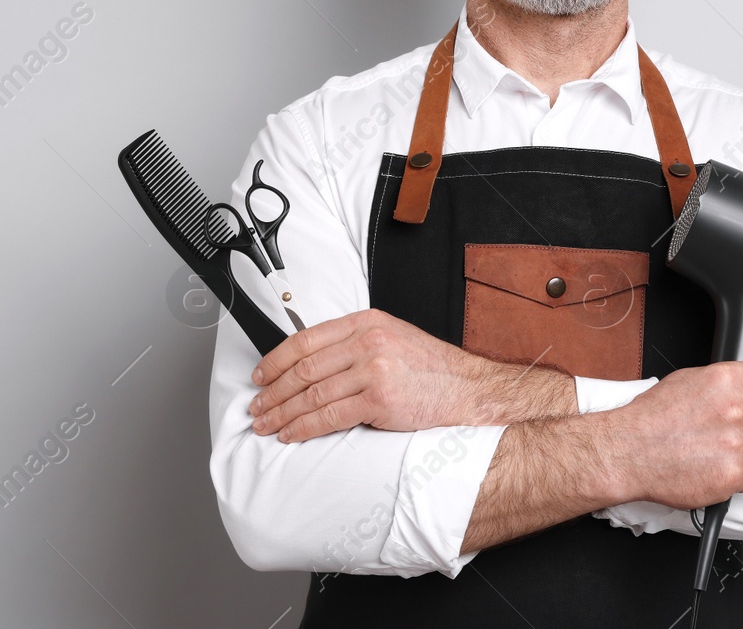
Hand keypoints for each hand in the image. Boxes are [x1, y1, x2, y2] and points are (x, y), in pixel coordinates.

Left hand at [248, 309, 574, 441]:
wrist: (470, 390)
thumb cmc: (433, 370)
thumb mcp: (394, 339)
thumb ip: (356, 344)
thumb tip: (312, 365)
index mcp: (368, 322)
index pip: (306, 339)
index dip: (274, 360)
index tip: (259, 376)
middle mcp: (369, 341)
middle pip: (303, 368)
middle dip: (272, 392)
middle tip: (256, 408)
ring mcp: (374, 369)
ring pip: (311, 394)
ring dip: (282, 414)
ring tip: (267, 426)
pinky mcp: (379, 399)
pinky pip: (328, 416)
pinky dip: (304, 428)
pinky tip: (292, 434)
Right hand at [602, 360, 742, 508]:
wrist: (629, 452)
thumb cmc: (651, 418)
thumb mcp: (689, 380)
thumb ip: (726, 383)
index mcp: (728, 381)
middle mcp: (738, 412)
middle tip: (740, 428)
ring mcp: (738, 446)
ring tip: (727, 450)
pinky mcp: (732, 477)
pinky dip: (742, 475)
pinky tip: (721, 467)